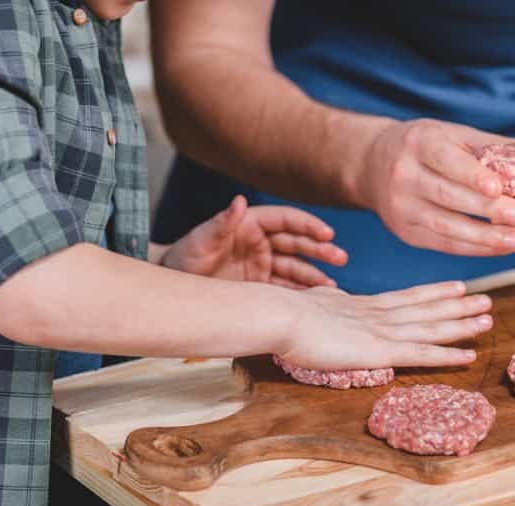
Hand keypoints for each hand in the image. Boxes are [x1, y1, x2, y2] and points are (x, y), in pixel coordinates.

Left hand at [160, 195, 347, 287]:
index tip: (326, 233)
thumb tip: (239, 200)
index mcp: (250, 224)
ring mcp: (262, 265)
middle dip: (319, 250)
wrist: (174, 284)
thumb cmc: (184, 256)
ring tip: (331, 284)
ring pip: (295, 267)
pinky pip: (286, 288)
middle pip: (296, 243)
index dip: (308, 225)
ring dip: (314, 274)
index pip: (286, 220)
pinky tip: (318, 297)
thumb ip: (222, 221)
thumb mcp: (201, 239)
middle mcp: (260, 242)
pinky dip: (302, 292)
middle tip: (339, 256)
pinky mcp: (260, 286)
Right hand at [276, 281, 492, 368]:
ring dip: (462, 324)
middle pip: (427, 308)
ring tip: (488, 317)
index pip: (406, 297)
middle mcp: (379, 314)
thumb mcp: (312, 304)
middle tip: (486, 299)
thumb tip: (330, 302)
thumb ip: (328, 306)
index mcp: (362, 305)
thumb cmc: (284, 314)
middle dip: (458, 305)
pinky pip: (423, 353)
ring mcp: (383, 331)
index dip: (433, 293)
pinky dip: (448, 354)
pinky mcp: (381, 351)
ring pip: (432, 327)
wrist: (280, 316)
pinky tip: (469, 355)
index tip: (456, 287)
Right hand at [361, 119, 514, 255]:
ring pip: (444, 226)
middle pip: (447, 197)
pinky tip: (498, 248)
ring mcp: (400, 207)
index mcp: (417, 144)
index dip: (471, 175)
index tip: (499, 187)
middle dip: (485, 210)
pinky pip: (442, 243)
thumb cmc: (426, 147)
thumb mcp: (452, 135)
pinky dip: (473, 248)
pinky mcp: (404, 232)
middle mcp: (403, 176)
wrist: (372, 165)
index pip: (446, 161)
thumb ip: (495, 148)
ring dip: (483, 237)